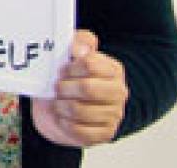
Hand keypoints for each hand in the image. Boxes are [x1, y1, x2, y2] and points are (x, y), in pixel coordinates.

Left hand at [31, 30, 127, 147]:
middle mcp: (119, 92)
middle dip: (64, 87)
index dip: (69, 67)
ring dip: (61, 106)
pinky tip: (63, 118)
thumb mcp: (69, 54)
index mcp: (113, 69)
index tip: (62, 70)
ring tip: (58, 102)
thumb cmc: (65, 78)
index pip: (89, 64)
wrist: (57, 107)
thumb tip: (79, 49)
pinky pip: (79, 130)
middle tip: (57, 88)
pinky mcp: (105, 134)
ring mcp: (114, 115)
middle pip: (86, 88)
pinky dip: (64, 123)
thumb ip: (78, 42)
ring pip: (79, 110)